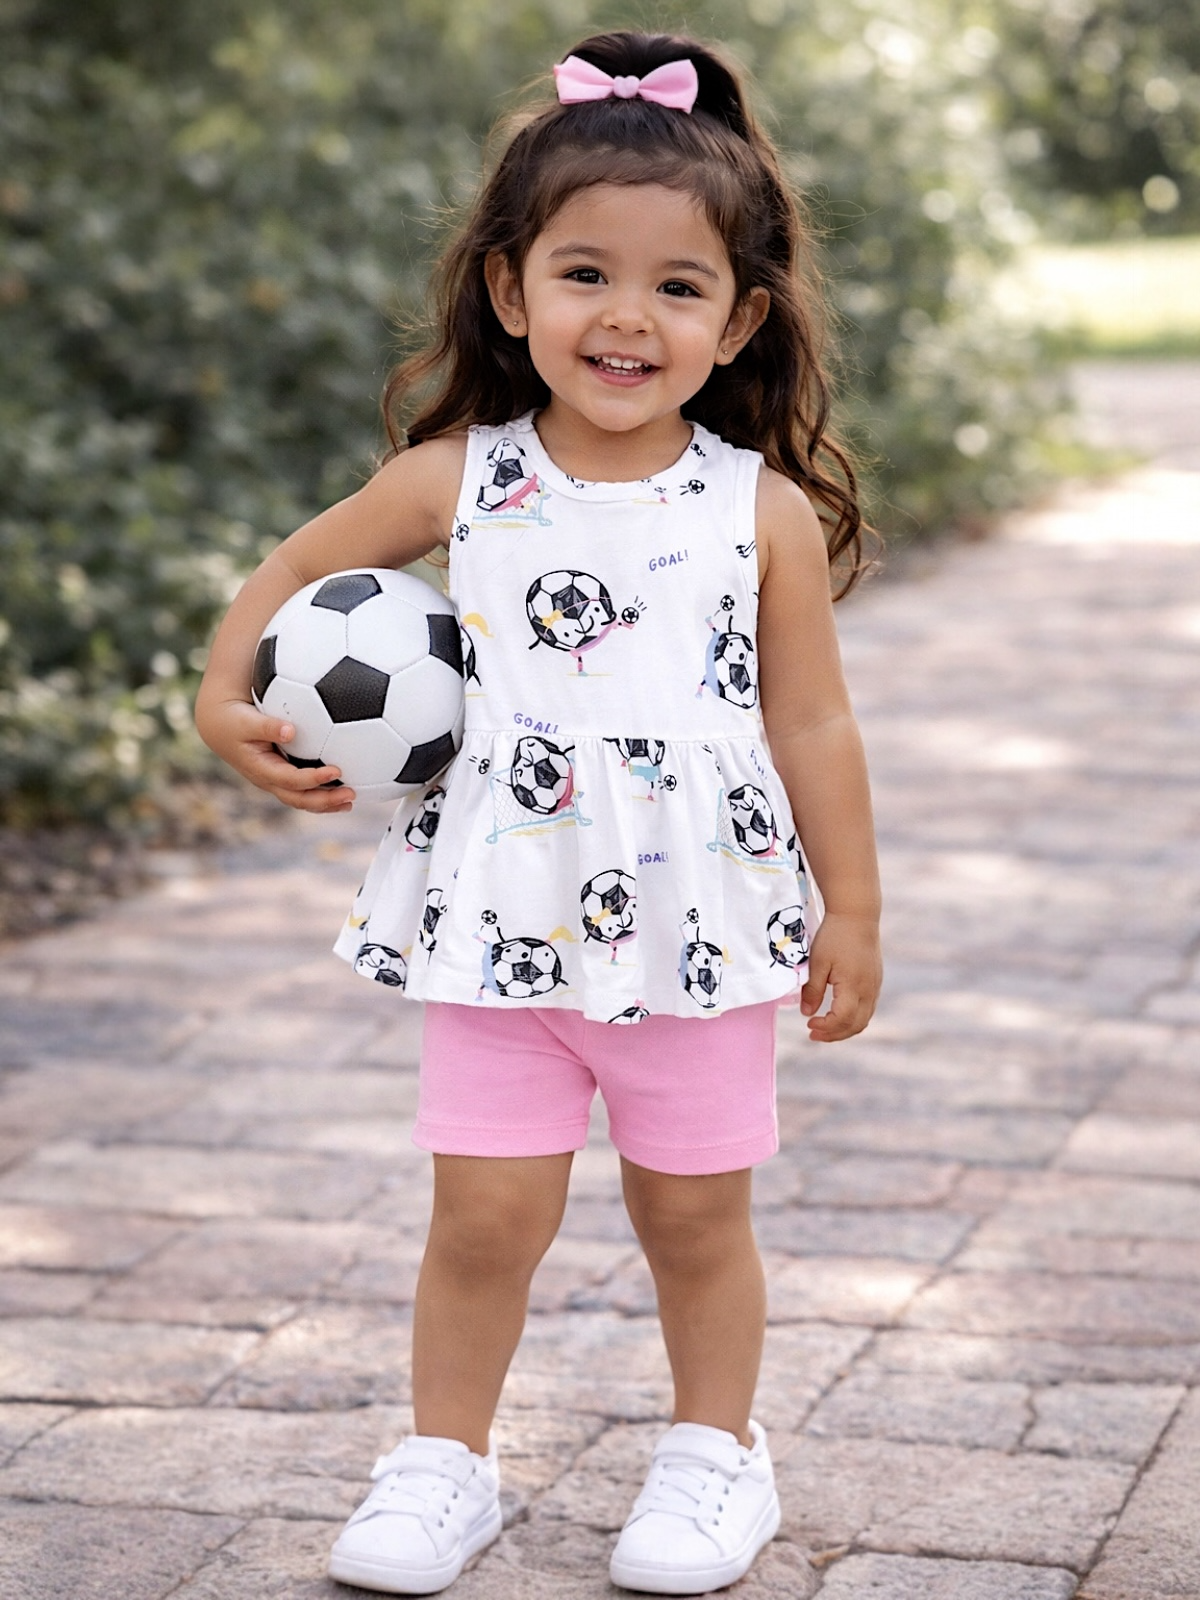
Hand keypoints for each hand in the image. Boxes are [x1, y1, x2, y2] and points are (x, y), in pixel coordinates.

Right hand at [198, 698, 354, 812]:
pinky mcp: (281, 777)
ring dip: (326, 803)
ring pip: (302, 800)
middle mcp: (269, 781)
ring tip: (349, 802)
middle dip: (325, 800)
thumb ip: (268, 725)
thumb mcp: (247, 720)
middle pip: (299, 799)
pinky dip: (321, 794)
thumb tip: (290, 730)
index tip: (336, 771)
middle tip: (351, 794)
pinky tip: (340, 791)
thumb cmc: (235, 720)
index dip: (313, 779)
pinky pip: (303, 792)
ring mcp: (275, 782)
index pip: (291, 780)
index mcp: (261, 769)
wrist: (221, 727)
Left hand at [799, 912, 881, 1041]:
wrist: (857, 915)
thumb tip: (807, 1014)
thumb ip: (812, 989)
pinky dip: (853, 1018)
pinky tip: (837, 1014)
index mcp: (854, 985)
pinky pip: (867, 1008)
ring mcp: (875, 986)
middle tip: (813, 1034)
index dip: (826, 1028)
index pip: (842, 1019)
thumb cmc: (834, 936)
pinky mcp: (876, 981)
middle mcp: (869, 990)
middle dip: (835, 1035)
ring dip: (844, 1029)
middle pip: (856, 1025)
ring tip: (824, 1028)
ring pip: (864, 1019)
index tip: (808, 1024)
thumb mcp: (817, 962)